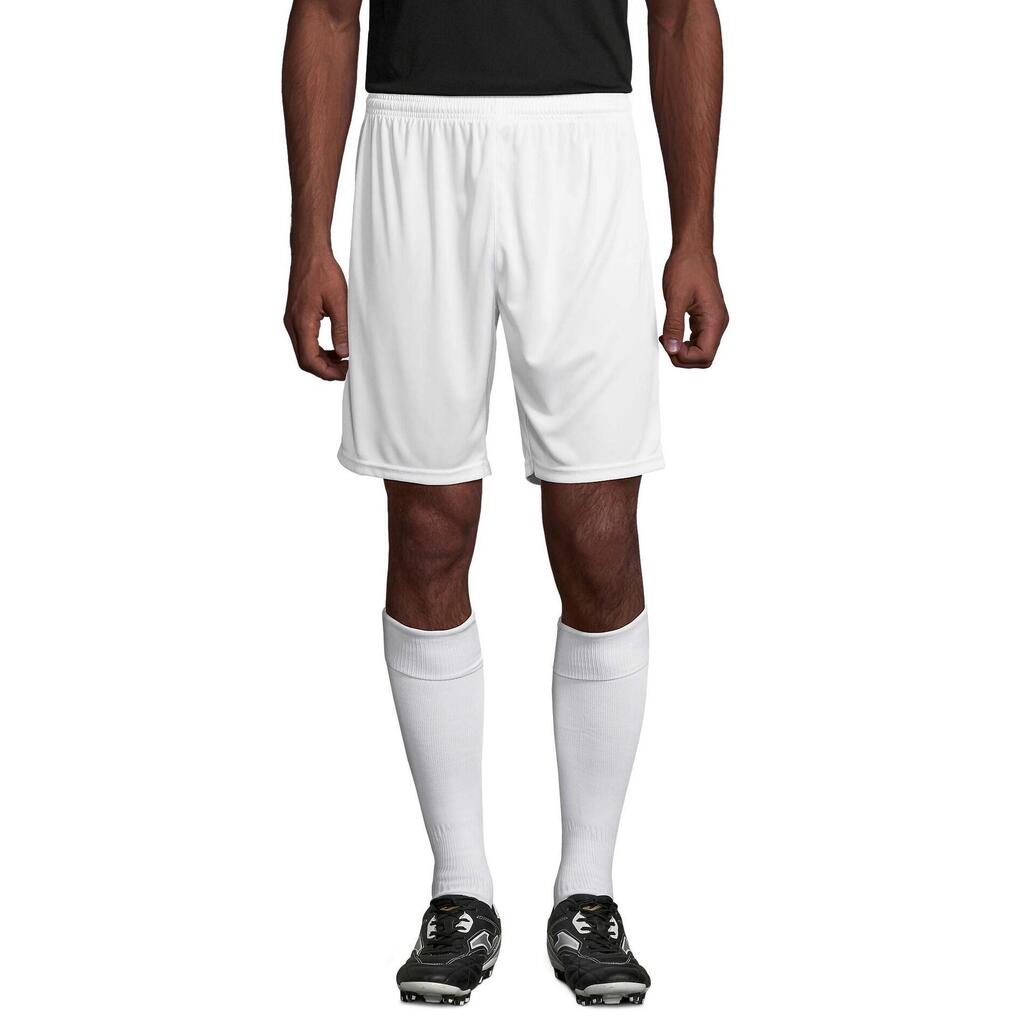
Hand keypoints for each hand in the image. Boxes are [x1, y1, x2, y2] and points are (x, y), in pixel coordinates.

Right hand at [283, 252, 348, 380]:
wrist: (309, 253)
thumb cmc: (323, 272)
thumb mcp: (339, 301)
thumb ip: (341, 329)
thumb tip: (343, 353)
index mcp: (301, 322)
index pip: (309, 360)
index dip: (327, 372)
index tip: (344, 373)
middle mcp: (292, 324)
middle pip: (304, 360)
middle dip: (325, 370)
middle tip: (346, 370)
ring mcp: (291, 321)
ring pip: (303, 352)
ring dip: (321, 360)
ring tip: (343, 361)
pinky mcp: (295, 317)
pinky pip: (304, 341)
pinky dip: (317, 350)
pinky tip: (334, 348)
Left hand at [659, 250, 728, 367]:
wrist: (693, 250)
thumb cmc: (687, 268)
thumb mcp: (676, 298)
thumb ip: (674, 326)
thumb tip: (672, 349)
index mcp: (715, 320)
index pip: (704, 356)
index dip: (684, 356)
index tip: (668, 342)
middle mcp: (718, 323)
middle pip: (704, 358)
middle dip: (683, 357)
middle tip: (666, 342)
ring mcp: (713, 321)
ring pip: (701, 351)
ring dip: (683, 351)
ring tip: (667, 337)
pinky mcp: (706, 318)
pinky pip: (698, 340)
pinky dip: (684, 342)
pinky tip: (671, 333)